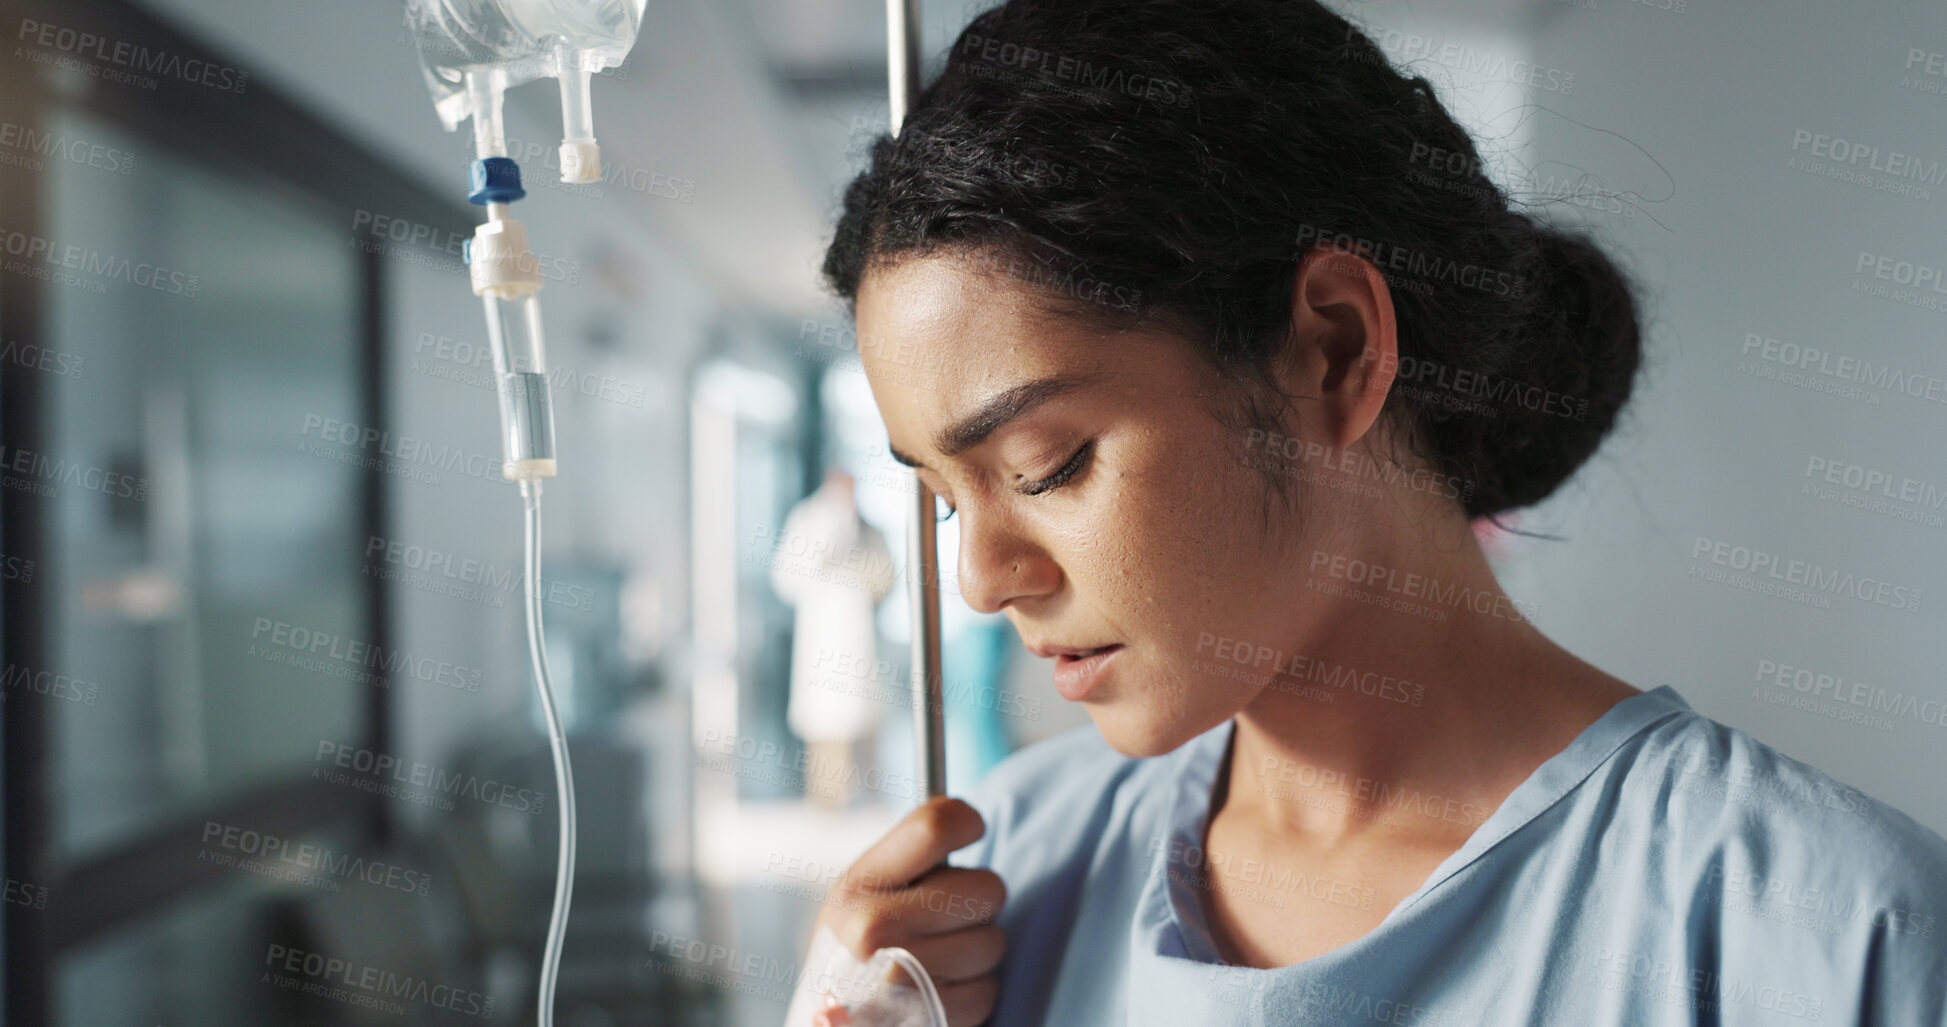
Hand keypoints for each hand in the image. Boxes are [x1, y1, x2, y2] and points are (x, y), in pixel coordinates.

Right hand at [811, 796, 1007, 1026]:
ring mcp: (899, 979)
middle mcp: (870, 928)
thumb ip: (909, 853)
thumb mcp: (862, 889)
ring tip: (940, 955)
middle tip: (946, 914)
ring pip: (993, 941)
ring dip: (977, 949)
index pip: (934, 826)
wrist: (829, 1015)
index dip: (967, 823)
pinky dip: (974, 990)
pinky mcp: (927, 1017)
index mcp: (856, 884)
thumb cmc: (855, 946)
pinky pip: (988, 989)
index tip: (971, 832)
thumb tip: (967, 817)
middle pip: (984, 887)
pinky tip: (942, 987)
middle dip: (977, 901)